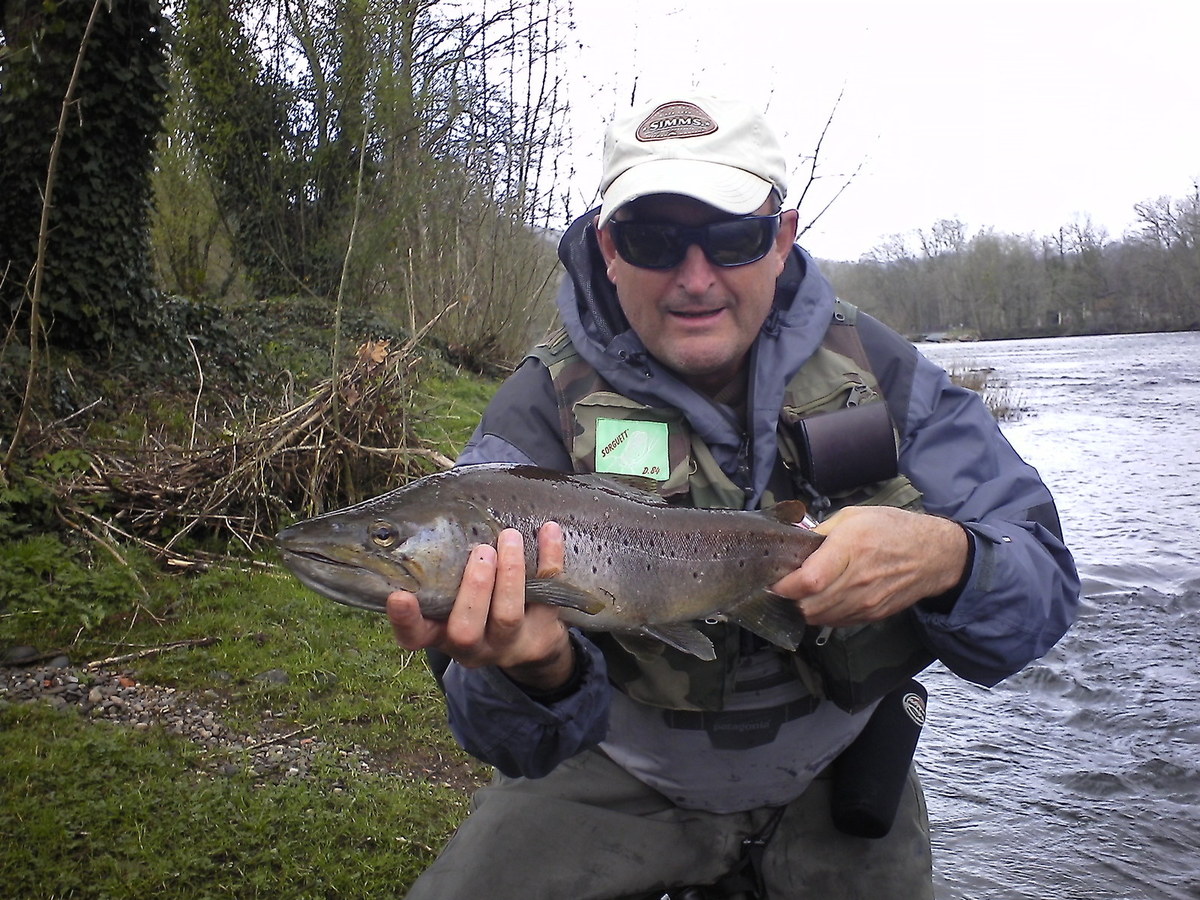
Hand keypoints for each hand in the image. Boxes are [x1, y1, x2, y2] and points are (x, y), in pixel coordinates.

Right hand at [386, 521, 574, 690]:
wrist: (531, 641)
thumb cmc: (479, 607)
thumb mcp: (453, 600)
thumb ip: (440, 575)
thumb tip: (417, 522)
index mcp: (441, 635)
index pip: (414, 636)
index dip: (405, 620)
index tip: (399, 596)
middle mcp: (472, 646)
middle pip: (466, 630)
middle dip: (473, 590)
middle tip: (481, 553)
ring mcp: (509, 642)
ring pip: (507, 616)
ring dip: (509, 573)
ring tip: (509, 537)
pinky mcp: (543, 628)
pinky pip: (550, 594)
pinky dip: (550, 557)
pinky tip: (549, 530)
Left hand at [771, 506, 968, 626]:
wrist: (934, 556)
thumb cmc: (893, 529)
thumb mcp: (854, 516)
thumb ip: (821, 531)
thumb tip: (795, 543)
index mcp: (851, 548)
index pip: (809, 581)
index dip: (785, 586)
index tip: (773, 580)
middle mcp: (858, 579)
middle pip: (809, 605)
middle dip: (788, 599)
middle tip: (781, 587)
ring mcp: (866, 601)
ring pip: (819, 617)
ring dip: (803, 608)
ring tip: (798, 594)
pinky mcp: (872, 614)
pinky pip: (836, 621)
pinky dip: (822, 614)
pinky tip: (820, 600)